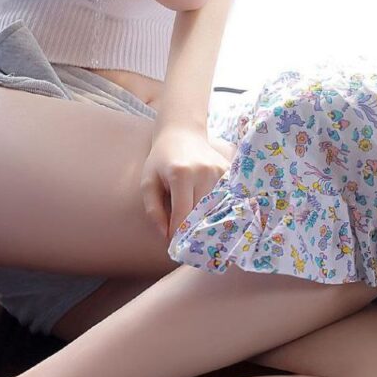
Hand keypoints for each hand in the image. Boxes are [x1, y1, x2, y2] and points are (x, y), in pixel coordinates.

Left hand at [140, 125, 233, 243]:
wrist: (182, 133)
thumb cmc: (161, 160)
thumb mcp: (148, 182)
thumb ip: (153, 210)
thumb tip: (166, 235)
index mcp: (181, 174)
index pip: (183, 215)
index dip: (178, 233)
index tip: (173, 244)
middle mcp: (203, 172)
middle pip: (201, 214)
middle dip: (192, 230)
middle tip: (187, 242)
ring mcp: (219, 171)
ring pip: (215, 208)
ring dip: (206, 220)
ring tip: (198, 228)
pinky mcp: (228, 171)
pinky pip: (225, 199)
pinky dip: (218, 208)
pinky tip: (211, 213)